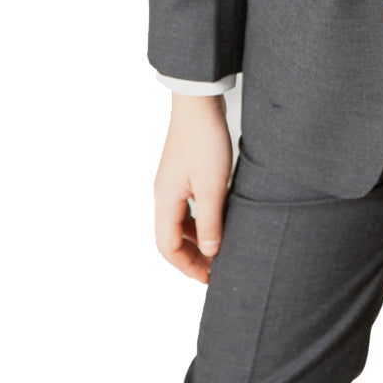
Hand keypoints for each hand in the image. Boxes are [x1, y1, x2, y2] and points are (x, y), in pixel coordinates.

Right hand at [154, 94, 232, 283]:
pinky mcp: (181, 173)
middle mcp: (163, 195)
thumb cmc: (205, 139)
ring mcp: (171, 183)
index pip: (168, 248)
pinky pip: (185, 207)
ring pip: (178, 223)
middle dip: (192, 257)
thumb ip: (210, 222)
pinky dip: (199, 221)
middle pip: (171, 238)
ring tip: (219, 249)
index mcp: (165, 201)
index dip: (187, 267)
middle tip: (216, 269)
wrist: (198, 103)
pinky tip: (217, 221)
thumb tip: (210, 252)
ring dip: (196, 240)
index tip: (209, 279)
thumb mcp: (213, 185)